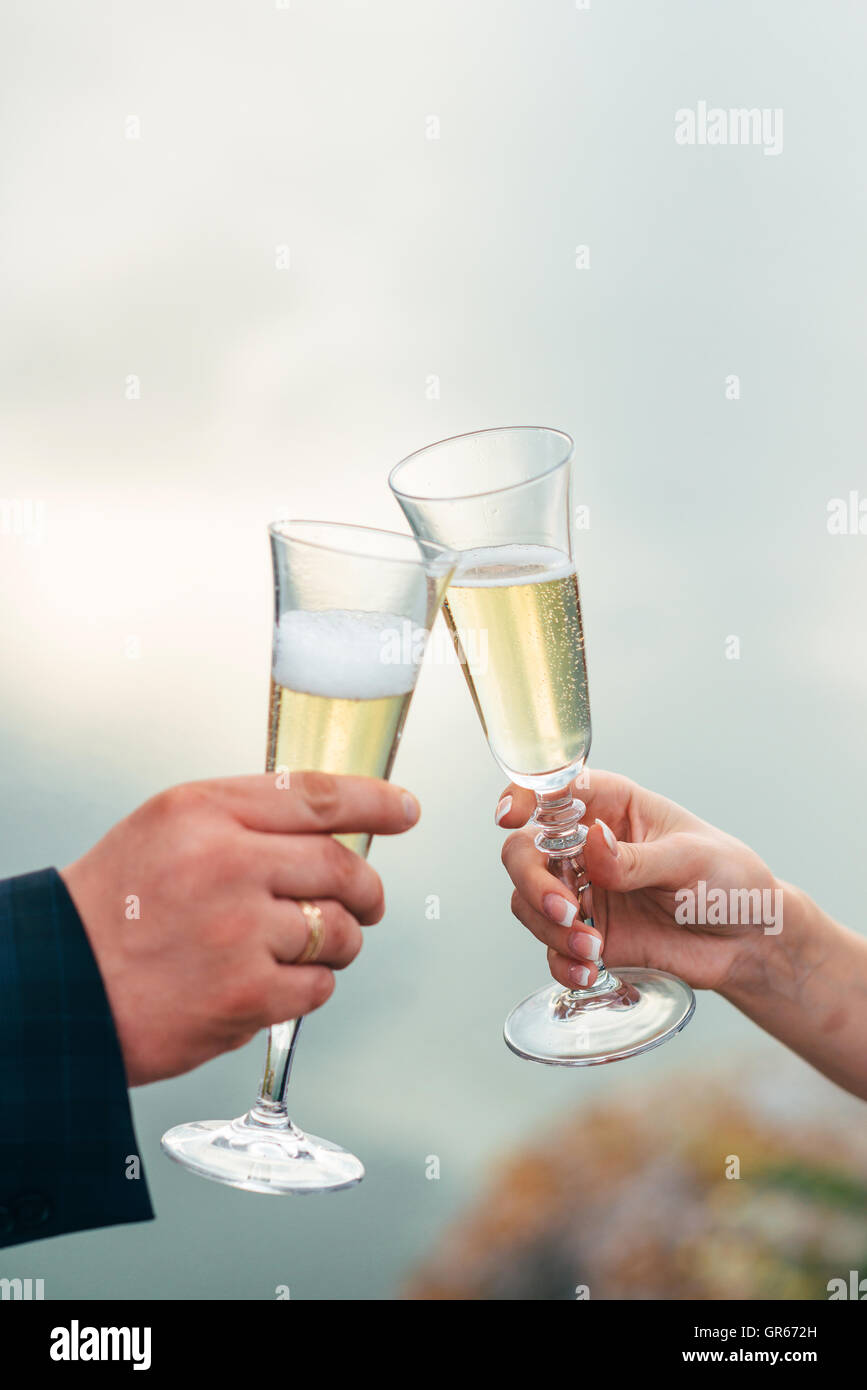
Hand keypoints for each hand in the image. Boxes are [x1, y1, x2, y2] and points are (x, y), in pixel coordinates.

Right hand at [61, 771, 419, 1084]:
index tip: (404, 810)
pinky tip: (271, 983)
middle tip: (367, 902)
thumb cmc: (112, 908)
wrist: (60, 987)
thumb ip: (242, 818)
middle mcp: (225, 862)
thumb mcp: (165, 829)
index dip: (373, 802)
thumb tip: (326, 828)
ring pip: (339, 930)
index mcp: (204, 811)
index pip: (314, 795)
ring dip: (338, 942)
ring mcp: (238, 930)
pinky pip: (318, 985)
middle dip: (366, 889)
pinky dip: (309, 986)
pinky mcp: (245, 994)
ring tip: (303, 947)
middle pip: (341, 866)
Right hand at [497, 770, 778, 995]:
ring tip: (594, 951)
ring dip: (549, 929)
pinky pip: (552, 949)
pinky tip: (590, 973)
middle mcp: (586, 847)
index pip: (553, 792)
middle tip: (567, 912)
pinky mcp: (589, 936)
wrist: (750, 941)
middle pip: (524, 852)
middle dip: (533, 883)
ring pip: (528, 902)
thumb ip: (639, 858)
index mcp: (611, 807)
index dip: (523, 798)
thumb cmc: (729, 880)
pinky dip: (562, 962)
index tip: (510, 817)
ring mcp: (584, 893)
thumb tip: (592, 844)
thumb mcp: (692, 860)